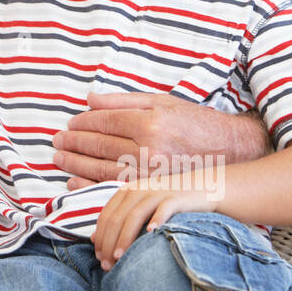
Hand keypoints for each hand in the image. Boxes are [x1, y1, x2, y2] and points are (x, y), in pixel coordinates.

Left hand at [52, 92, 268, 189]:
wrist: (234, 151)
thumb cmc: (197, 123)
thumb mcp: (163, 102)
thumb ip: (124, 101)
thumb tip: (89, 99)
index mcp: (150, 122)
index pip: (105, 121)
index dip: (83, 123)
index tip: (69, 124)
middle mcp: (149, 148)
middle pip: (100, 146)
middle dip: (74, 144)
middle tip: (57, 142)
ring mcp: (152, 173)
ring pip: (103, 170)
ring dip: (76, 166)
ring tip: (60, 160)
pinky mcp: (156, 192)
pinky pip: (115, 190)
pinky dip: (90, 188)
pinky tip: (75, 184)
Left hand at [93, 177, 215, 270]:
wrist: (201, 188)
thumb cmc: (166, 203)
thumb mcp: (139, 207)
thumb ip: (117, 219)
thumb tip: (92, 239)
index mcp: (126, 192)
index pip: (106, 216)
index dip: (100, 237)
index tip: (98, 258)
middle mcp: (139, 190)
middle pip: (117, 218)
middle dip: (109, 243)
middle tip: (107, 265)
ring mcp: (157, 193)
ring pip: (135, 215)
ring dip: (125, 237)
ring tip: (119, 257)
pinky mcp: (176, 198)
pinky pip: (164, 209)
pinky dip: (156, 220)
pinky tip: (150, 233)